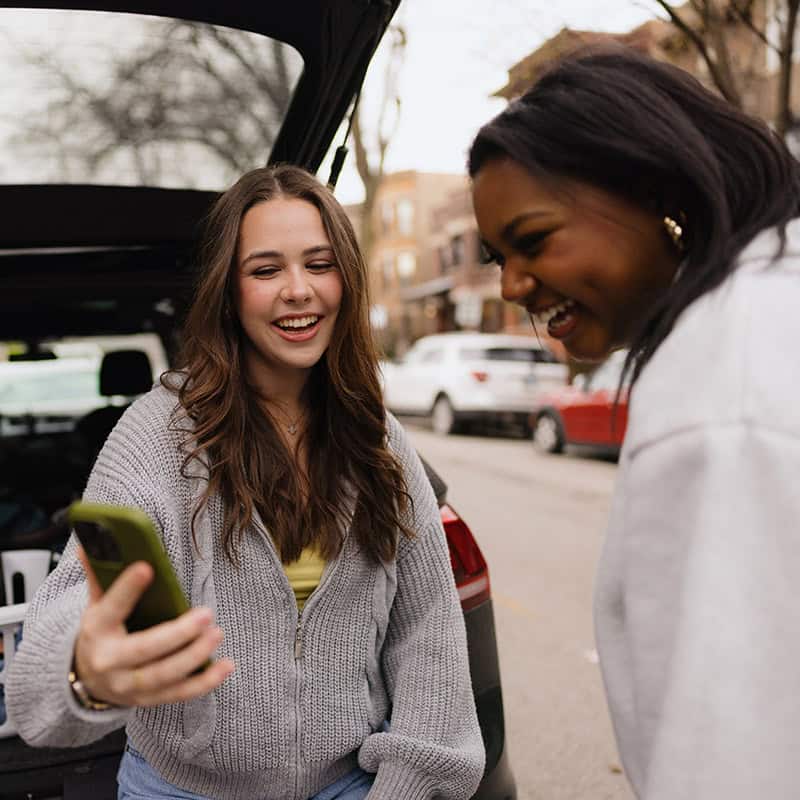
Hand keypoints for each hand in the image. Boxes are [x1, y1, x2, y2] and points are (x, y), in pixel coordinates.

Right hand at [74, 546, 234, 707]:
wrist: (87, 679)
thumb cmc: (102, 632)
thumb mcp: (96, 604)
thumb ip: (100, 576)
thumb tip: (91, 543)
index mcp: (97, 630)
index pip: (111, 608)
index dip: (127, 589)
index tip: (146, 568)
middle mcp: (110, 662)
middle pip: (144, 650)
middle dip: (177, 634)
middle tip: (206, 613)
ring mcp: (129, 686)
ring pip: (164, 675)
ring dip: (194, 657)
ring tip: (217, 633)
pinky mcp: (148, 699)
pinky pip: (178, 694)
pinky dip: (204, 682)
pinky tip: (226, 666)